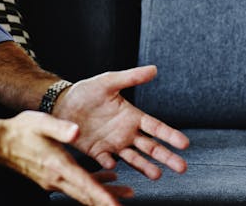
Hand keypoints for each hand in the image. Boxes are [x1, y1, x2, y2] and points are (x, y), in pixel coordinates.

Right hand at [0, 111, 131, 205]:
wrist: (0, 142)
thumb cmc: (22, 131)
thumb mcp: (42, 122)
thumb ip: (60, 128)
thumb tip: (76, 132)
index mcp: (58, 166)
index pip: (85, 185)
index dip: (102, 196)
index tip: (115, 205)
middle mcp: (56, 178)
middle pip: (87, 193)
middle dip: (109, 198)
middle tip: (128, 198)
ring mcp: (54, 180)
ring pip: (84, 191)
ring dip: (104, 193)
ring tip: (125, 192)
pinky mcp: (53, 177)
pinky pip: (78, 184)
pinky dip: (93, 184)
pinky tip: (107, 178)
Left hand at [53, 65, 189, 179]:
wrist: (60, 104)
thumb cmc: (87, 91)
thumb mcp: (109, 81)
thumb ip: (132, 77)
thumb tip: (154, 69)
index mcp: (132, 116)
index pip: (156, 127)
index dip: (170, 136)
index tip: (185, 144)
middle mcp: (126, 132)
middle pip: (151, 147)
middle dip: (167, 157)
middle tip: (182, 168)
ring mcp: (112, 143)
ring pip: (133, 158)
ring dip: (145, 167)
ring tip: (158, 176)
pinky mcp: (95, 151)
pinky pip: (106, 160)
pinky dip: (110, 164)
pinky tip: (115, 166)